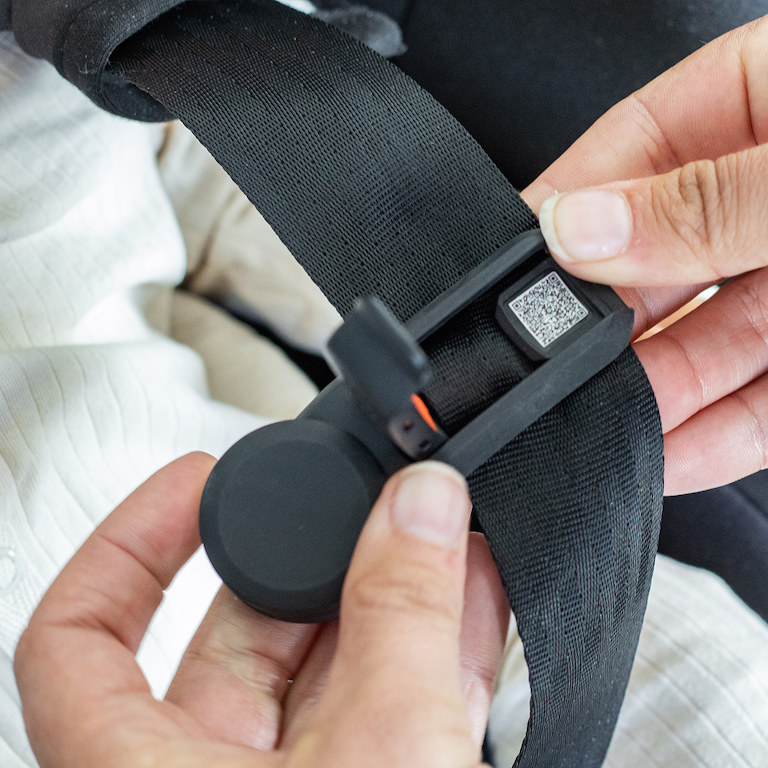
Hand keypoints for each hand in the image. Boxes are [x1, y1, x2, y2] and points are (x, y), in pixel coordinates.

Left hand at [14, 453, 507, 767]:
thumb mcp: (381, 753)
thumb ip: (402, 619)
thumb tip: (420, 506)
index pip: (80, 637)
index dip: (128, 542)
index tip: (193, 479)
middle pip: (239, 634)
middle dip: (316, 557)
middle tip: (374, 499)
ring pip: (330, 667)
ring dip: (394, 593)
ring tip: (441, 526)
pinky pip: (393, 704)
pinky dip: (436, 646)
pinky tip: (476, 591)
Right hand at [521, 16, 767, 494]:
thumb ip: (708, 200)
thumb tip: (584, 228)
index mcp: (767, 99)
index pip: (630, 153)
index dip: (566, 212)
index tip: (511, 269)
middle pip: (655, 264)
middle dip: (602, 325)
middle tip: (550, 370)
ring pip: (702, 342)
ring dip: (650, 392)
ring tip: (600, 428)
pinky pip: (760, 397)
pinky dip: (716, 433)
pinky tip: (670, 454)